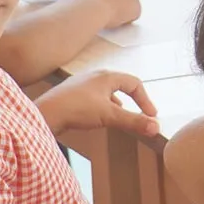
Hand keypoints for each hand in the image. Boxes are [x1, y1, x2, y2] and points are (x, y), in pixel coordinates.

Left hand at [37, 70, 158, 136]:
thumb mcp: (109, 116)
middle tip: (142, 114)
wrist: (48, 112)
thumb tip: (156, 127)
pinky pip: (97, 96)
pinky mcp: (74, 92)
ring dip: (119, 103)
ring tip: (123, 116)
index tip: (151, 116)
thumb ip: (133, 121)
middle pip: (122, 84)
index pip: (134, 83)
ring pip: (108, 90)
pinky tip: (102, 116)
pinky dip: (106, 105)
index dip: (145, 100)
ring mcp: (84, 83)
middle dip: (134, 99)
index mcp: (107, 76)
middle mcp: (96, 75)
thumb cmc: (78, 109)